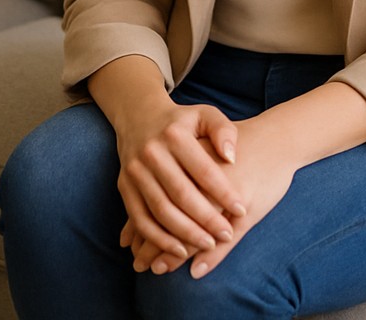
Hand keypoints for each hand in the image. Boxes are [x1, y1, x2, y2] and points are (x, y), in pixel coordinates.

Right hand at [114, 102, 245, 262]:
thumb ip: (223, 131)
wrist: (138, 117)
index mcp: (175, 135)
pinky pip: (139, 219)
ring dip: (184, 233)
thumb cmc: (182, 121)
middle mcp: (151, 153)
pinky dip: (158, 238)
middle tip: (227, 235)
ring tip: (208, 245)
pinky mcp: (124, 187)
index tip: (242, 210)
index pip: (203, 170)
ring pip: (160, 210)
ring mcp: (135, 172)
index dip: (223, 193)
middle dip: (206, 219)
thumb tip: (231, 157)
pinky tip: (178, 250)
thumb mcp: (205, 114)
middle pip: (181, 194)